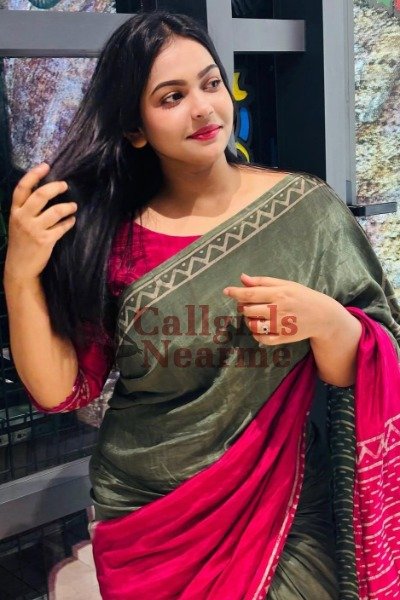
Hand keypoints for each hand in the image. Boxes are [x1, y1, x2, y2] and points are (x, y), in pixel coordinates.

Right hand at [4, 163, 77, 283]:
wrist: (19, 267)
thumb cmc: (21, 242)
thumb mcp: (18, 222)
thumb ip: (27, 208)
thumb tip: (46, 190)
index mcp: (14, 211)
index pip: (22, 188)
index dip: (34, 175)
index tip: (46, 166)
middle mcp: (22, 218)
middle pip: (41, 195)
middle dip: (56, 187)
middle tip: (65, 185)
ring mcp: (33, 229)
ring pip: (55, 211)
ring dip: (68, 206)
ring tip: (73, 206)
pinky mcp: (45, 240)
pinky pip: (62, 227)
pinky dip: (69, 222)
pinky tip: (72, 221)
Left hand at [223, 272, 341, 345]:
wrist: (323, 316)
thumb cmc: (302, 296)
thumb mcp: (285, 284)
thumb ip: (262, 282)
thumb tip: (242, 278)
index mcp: (278, 294)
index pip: (250, 294)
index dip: (235, 293)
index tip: (226, 291)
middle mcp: (278, 310)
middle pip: (248, 310)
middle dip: (243, 307)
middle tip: (248, 304)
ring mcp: (280, 325)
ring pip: (253, 325)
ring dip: (248, 321)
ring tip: (254, 316)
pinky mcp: (283, 337)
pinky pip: (262, 339)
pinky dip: (256, 334)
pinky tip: (259, 328)